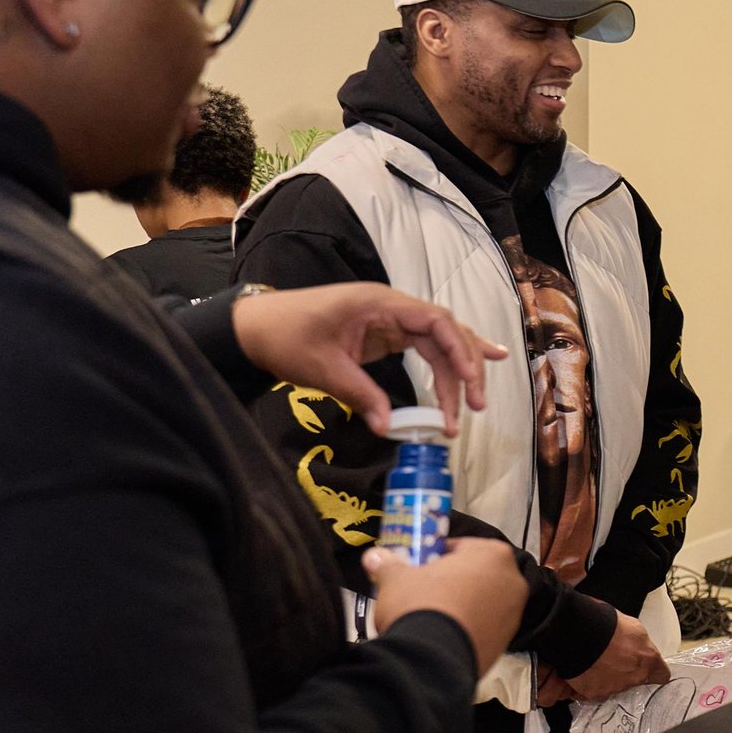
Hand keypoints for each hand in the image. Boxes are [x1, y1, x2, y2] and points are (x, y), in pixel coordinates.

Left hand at [234, 283, 505, 436]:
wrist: (255, 327)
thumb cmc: (285, 337)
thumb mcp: (323, 369)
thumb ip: (360, 395)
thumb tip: (389, 428)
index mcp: (379, 304)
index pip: (435, 321)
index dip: (459, 349)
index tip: (470, 380)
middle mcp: (392, 307)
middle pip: (446, 333)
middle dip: (465, 369)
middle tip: (476, 406)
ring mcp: (390, 320)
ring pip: (439, 343)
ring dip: (457, 373)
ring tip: (475, 404)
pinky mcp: (385, 334)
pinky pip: (425, 347)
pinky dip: (446, 362)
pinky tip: (471, 370)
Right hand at [363, 540, 525, 675]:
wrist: (431, 660)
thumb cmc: (421, 605)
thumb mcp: (396, 578)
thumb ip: (388, 564)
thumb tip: (375, 557)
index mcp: (493, 554)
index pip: (461, 546)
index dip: (436, 556)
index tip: (419, 566)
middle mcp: (512, 581)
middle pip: (475, 575)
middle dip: (451, 582)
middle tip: (423, 590)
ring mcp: (513, 615)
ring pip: (481, 603)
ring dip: (459, 606)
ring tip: (430, 616)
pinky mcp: (505, 643)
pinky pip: (482, 628)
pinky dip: (465, 629)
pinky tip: (441, 636)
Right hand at [564, 612, 670, 699]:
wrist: (578, 634)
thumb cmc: (606, 624)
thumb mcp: (633, 627)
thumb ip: (640, 642)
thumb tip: (637, 645)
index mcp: (648, 659)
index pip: (661, 674)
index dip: (655, 671)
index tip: (650, 668)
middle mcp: (635, 677)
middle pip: (636, 679)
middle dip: (628, 671)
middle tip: (614, 658)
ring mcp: (615, 688)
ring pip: (615, 686)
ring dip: (609, 677)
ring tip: (596, 662)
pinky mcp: (595, 693)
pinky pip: (596, 690)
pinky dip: (591, 683)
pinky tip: (585, 671)